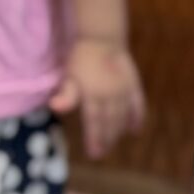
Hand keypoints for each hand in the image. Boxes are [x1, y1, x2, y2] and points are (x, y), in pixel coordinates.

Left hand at [48, 38, 144, 159]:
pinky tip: (135, 131)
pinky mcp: (134, 86)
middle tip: (102, 153)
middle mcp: (110, 96)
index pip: (94, 123)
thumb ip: (66, 94)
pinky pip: (138, 106)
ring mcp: (124, 92)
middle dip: (106, 140)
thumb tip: (55, 107)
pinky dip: (137, 119)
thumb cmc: (81, 58)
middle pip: (109, 123)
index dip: (94, 140)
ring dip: (118, 133)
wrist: (102, 37)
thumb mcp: (69, 76)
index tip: (94, 154)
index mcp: (93, 95)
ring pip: (123, 118)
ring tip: (113, 143)